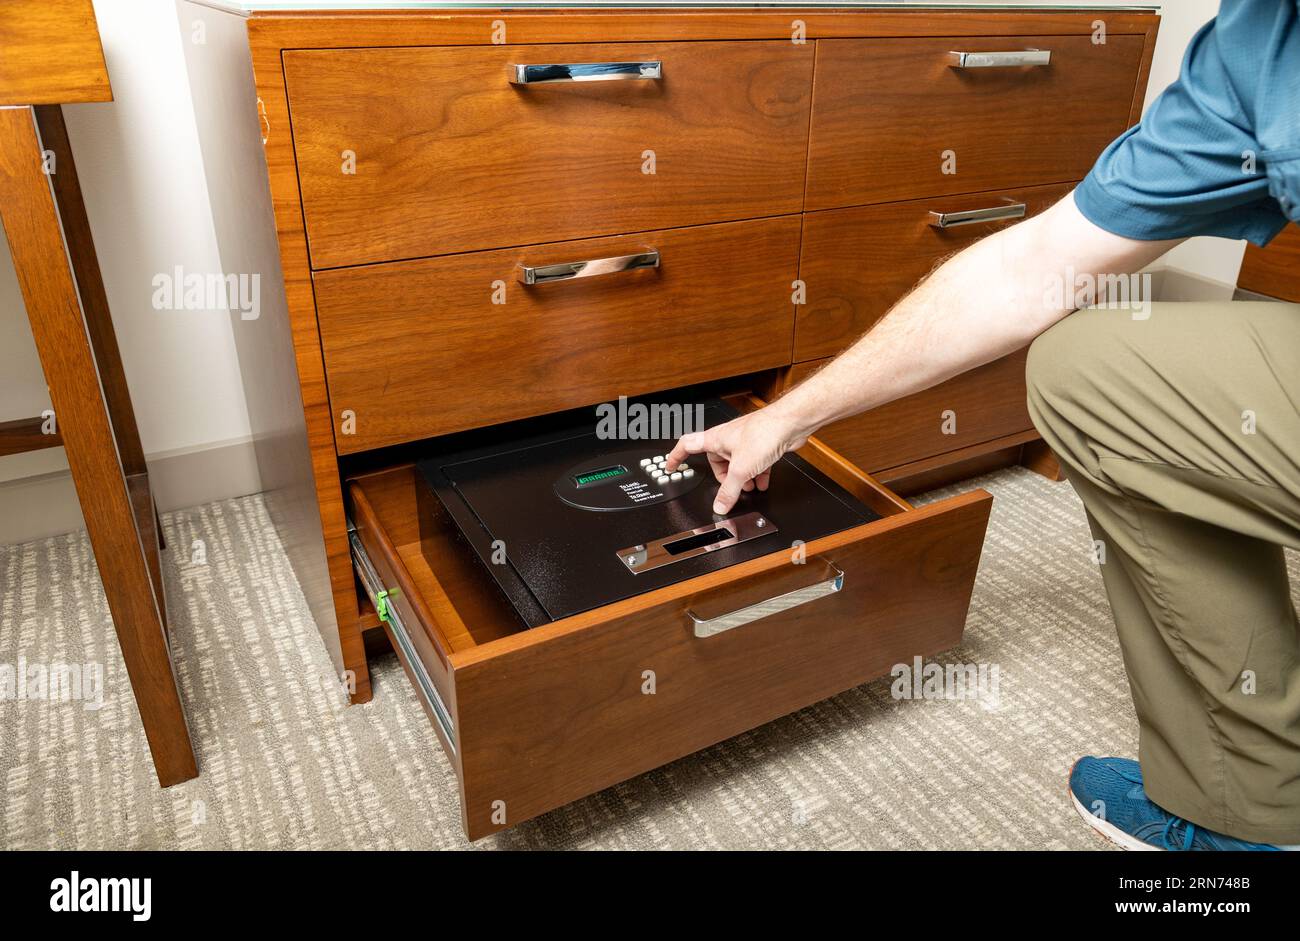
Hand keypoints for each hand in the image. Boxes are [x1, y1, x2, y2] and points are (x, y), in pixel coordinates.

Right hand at [665, 406, 809, 514]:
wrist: (790, 423)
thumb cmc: (763, 433)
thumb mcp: (742, 469)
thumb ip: (730, 491)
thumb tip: (720, 505)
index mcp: (715, 439)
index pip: (687, 446)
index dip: (676, 456)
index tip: (671, 466)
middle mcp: (727, 439)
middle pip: (716, 461)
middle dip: (723, 478)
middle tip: (729, 489)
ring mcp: (744, 442)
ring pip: (737, 464)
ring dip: (743, 478)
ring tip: (749, 488)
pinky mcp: (760, 445)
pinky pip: (753, 463)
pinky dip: (757, 474)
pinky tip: (762, 483)